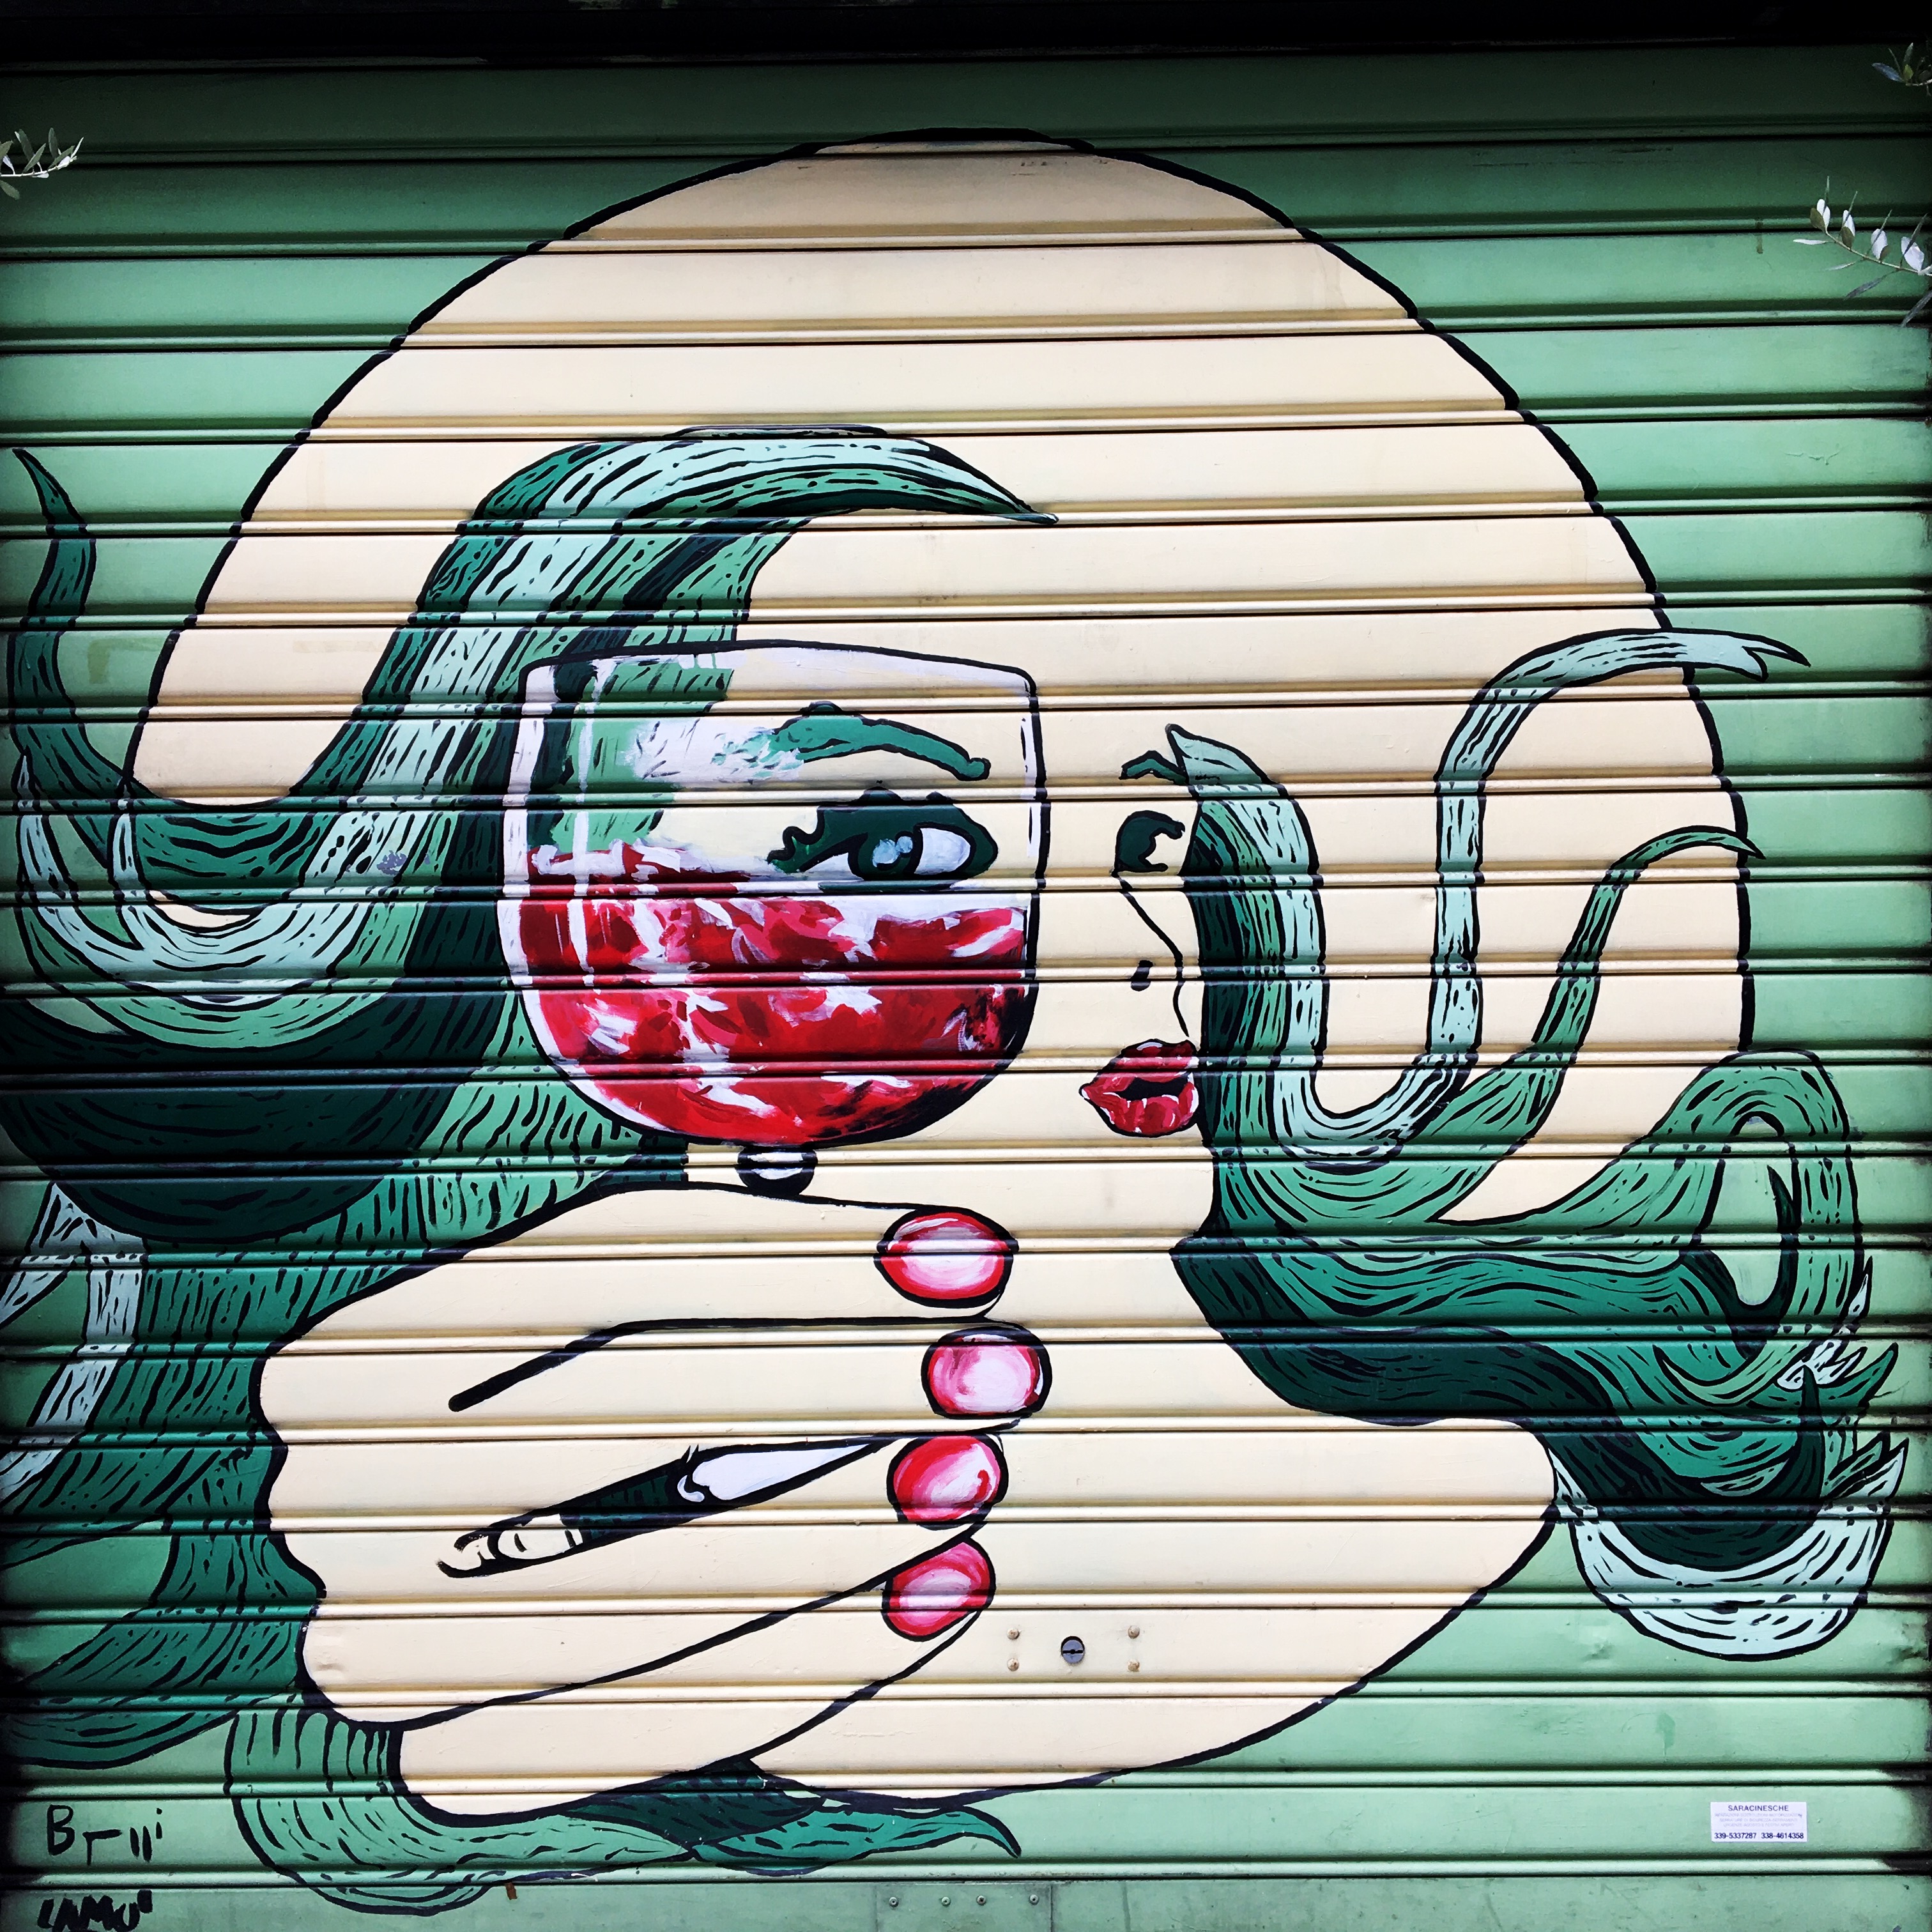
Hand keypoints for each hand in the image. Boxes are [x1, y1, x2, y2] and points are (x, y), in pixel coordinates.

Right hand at [260, 1185, 1041, 1815]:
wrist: (463, 1572)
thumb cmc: (581, 1395)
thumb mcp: (618, 1294)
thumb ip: (736, 1252)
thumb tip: (939, 1241)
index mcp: (351, 1360)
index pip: (599, 1271)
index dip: (797, 1256)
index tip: (952, 1250)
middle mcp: (338, 1505)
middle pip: (629, 1419)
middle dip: (839, 1385)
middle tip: (988, 1365)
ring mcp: (391, 1651)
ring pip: (655, 1574)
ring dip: (848, 1523)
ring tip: (974, 1473)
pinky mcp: (471, 1760)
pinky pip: (669, 1719)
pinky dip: (821, 1656)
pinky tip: (931, 1594)